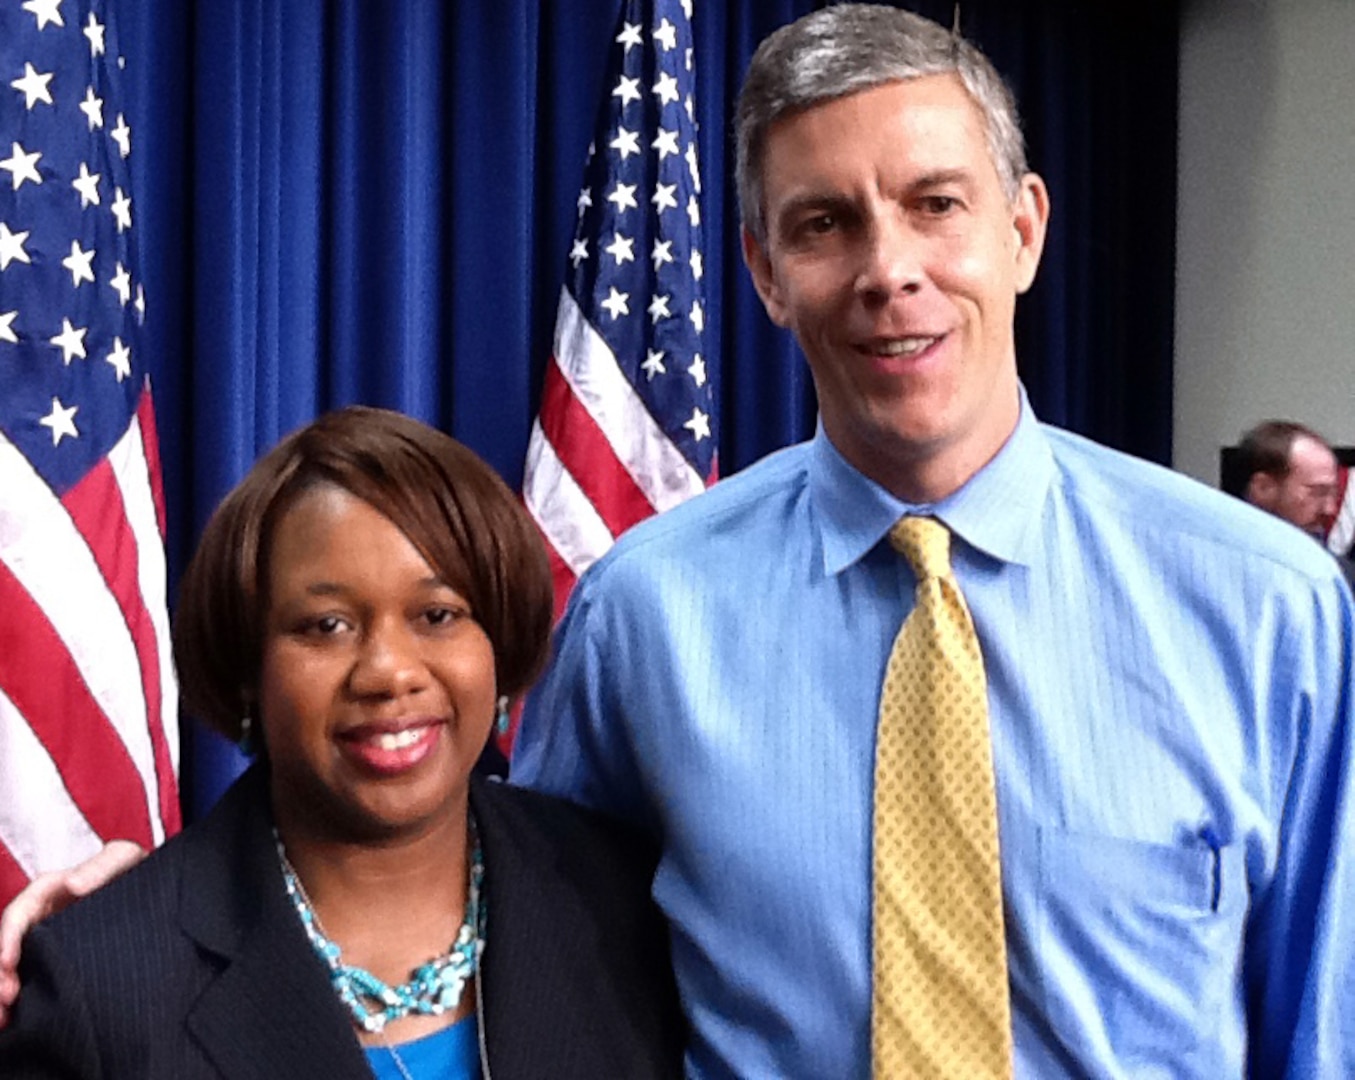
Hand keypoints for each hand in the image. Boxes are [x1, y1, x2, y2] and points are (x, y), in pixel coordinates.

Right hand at [0, 840, 146, 1027]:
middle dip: (2, 974)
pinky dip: (21, 1001)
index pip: (18, 914)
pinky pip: (31, 978)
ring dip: (5, 991)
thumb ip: (101, 867)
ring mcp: (45, 938)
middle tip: (7, 999)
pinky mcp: (55, 958)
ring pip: (14, 967)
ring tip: (5, 1019)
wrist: (151, 888)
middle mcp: (40, 916)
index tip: (8, 962)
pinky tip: (16, 1020)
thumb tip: (74, 884)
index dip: (7, 938)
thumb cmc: (130, 869)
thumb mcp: (121, 859)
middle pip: (8, 946)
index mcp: (49, 891)